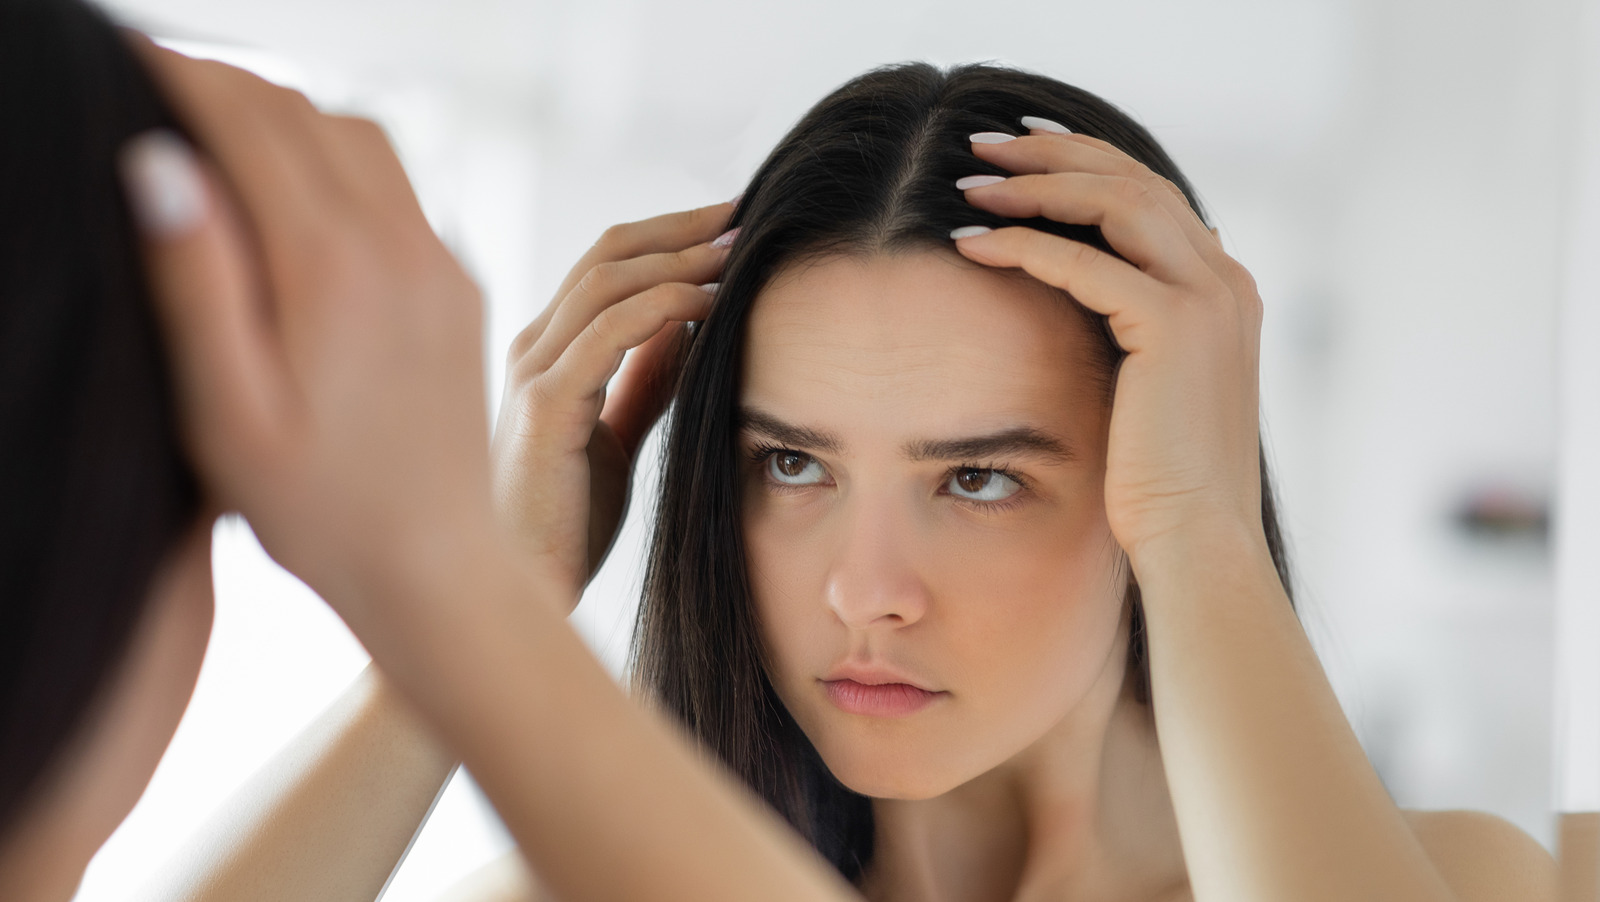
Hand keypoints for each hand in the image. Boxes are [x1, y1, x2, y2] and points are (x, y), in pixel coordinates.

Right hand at [123, 40, 498, 620]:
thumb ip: (195, 281)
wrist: (436, 564)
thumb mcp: (229, 410)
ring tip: (218, 127)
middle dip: (231, 84)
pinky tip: (296, 192)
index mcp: (334, 269)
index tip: (124, 56)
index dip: (182, 75)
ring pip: (363, 138)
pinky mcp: (460, 287)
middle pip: (308, 114)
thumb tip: (159, 162)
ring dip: (290, 114)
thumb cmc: (317, 508)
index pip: (251, 123)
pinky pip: (400, 188)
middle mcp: (402, 248)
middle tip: (159, 81)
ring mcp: (441, 263)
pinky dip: (339, 159)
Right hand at [492, 206, 730, 604]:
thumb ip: (644, 379)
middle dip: (683, 227)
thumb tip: (690, 325)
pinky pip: (609, 332)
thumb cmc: (563, 525)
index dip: (671, 234)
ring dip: (681, 257)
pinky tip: (711, 305)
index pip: (609, 263)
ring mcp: (531, 372)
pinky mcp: (544, 407)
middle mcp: (532, 348)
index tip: (733, 224)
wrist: (520, 595)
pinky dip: (665, 307)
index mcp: (547, 350)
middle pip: (609, 253)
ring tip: (739, 251)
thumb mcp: (615, 435)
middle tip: (747, 213)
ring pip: (608, 280)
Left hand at [951, 125, 1266, 569]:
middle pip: (1134, 179)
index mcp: (1224, 290)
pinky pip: (1085, 262)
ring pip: (1115, 201)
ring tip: (968, 182)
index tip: (1019, 152)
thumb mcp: (1148, 392)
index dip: (1084, 161)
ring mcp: (1209, 298)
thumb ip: (1129, 335)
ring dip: (1035, 185)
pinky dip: (1024, 244)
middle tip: (982, 144)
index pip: (1151, 194)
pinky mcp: (1174, 326)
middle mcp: (1226, 281)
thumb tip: (1079, 301)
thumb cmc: (1159, 485)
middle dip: (1053, 153)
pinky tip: (970, 244)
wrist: (1197, 542)